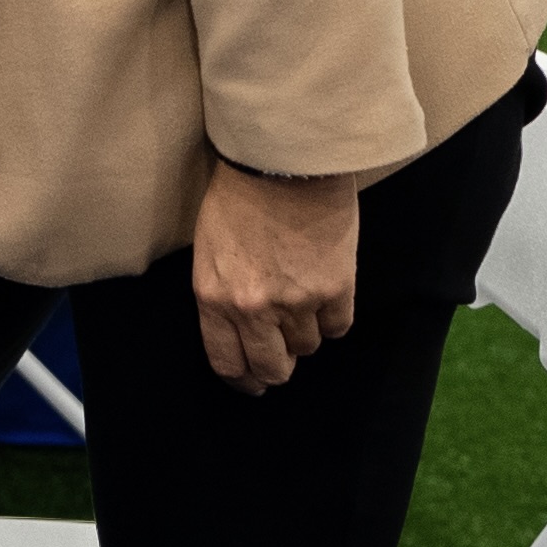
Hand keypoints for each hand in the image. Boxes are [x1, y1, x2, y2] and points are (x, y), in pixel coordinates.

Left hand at [190, 157, 359, 393]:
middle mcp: (253, 308)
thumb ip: (222, 293)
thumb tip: (239, 327)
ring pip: (307, 346)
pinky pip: (338, 327)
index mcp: (213, 297)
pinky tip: (325, 293)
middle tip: (281, 361)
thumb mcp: (209, 248)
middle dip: (277, 368)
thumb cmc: (238, 197)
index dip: (242, 379)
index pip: (227, 362)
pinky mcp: (335, 290)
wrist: (281, 163)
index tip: (250, 383)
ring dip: (305, 332)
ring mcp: (296, 302)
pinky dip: (333, 317)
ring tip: (300, 299)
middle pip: (272, 368)